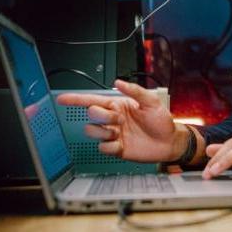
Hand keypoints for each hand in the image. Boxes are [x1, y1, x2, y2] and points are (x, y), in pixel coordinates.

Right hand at [55, 80, 178, 161]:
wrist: (170, 142)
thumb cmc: (162, 121)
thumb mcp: (151, 102)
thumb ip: (135, 91)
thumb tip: (118, 83)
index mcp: (118, 106)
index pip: (93, 100)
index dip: (76, 99)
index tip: (62, 99)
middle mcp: (113, 120)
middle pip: (92, 114)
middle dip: (102, 116)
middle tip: (119, 119)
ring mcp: (114, 134)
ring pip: (93, 131)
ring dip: (103, 131)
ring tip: (118, 132)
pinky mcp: (117, 149)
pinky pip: (103, 148)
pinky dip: (110, 146)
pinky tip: (121, 144)